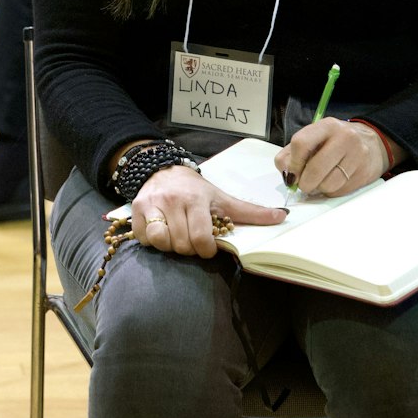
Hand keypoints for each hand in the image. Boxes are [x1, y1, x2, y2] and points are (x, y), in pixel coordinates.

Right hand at [132, 165, 287, 257]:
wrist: (161, 168)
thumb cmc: (195, 189)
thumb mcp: (222, 198)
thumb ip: (250, 211)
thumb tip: (282, 217)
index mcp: (196, 198)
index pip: (202, 237)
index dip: (206, 249)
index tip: (207, 246)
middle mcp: (173, 200)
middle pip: (181, 244)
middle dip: (189, 248)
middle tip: (191, 240)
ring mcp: (152, 204)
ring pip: (160, 241)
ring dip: (169, 246)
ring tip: (176, 237)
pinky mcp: (135, 209)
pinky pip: (143, 238)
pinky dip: (151, 241)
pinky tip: (160, 232)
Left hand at [274, 118, 389, 196]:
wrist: (372, 143)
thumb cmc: (335, 142)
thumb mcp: (313, 138)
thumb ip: (292, 154)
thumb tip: (287, 175)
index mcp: (326, 126)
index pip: (301, 143)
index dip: (293, 163)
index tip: (291, 174)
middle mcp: (344, 138)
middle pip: (315, 168)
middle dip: (304, 183)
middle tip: (303, 185)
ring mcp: (357, 156)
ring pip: (328, 184)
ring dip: (318, 189)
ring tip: (320, 181)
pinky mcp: (364, 173)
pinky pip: (340, 191)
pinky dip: (331, 191)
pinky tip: (334, 181)